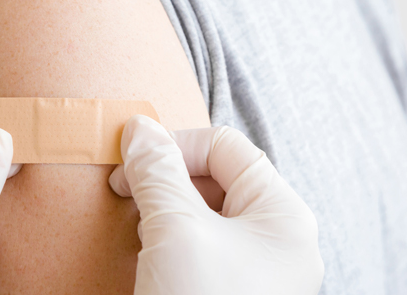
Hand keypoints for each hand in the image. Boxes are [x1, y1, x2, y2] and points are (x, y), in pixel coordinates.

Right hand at [109, 115, 323, 294]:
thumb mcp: (177, 231)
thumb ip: (158, 172)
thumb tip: (139, 128)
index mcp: (281, 214)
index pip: (226, 147)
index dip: (175, 144)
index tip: (129, 162)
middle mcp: (275, 237)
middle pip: (216, 177)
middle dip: (166, 178)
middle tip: (125, 191)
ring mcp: (254, 267)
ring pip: (205, 211)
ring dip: (164, 207)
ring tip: (136, 222)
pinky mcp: (230, 287)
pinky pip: (200, 244)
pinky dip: (169, 237)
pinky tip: (147, 252)